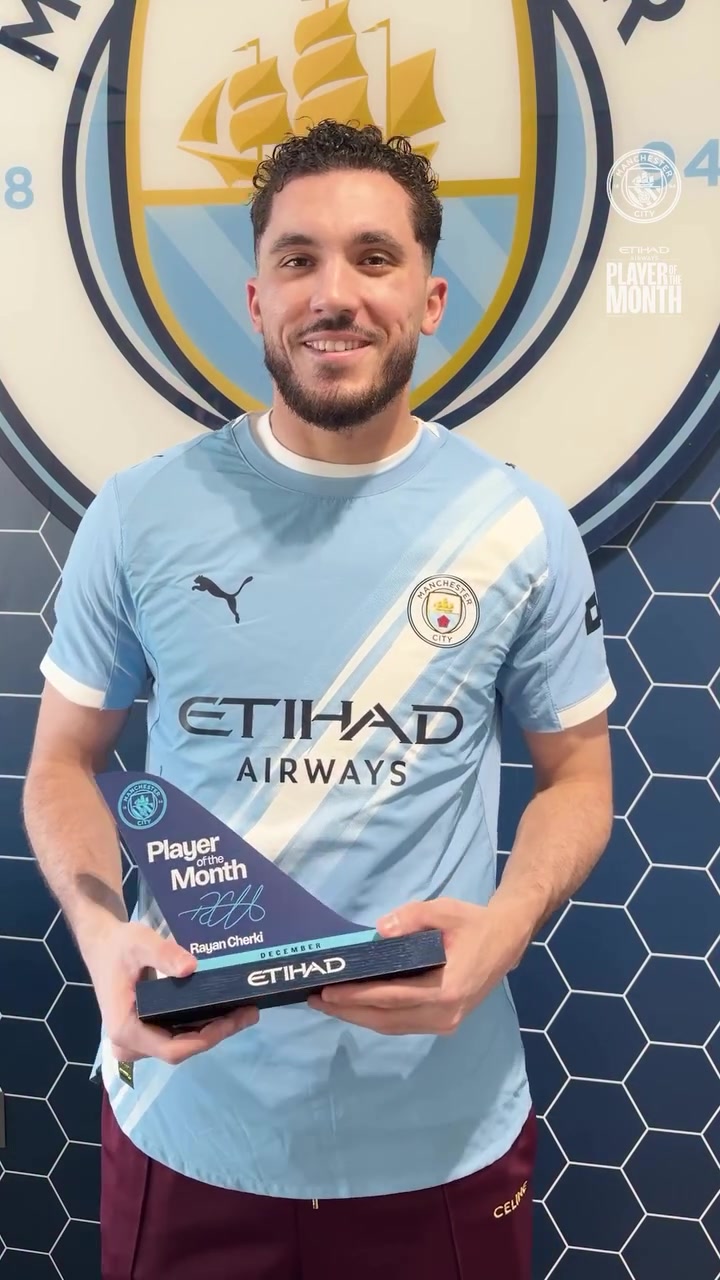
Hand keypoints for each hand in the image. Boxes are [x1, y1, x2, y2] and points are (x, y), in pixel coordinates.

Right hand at [83, 921, 258, 1064]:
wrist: (103, 945)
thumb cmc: (119, 945)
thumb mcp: (140, 943)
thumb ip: (163, 954)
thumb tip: (191, 968)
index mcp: (126, 1030)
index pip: (172, 1049)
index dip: (205, 1039)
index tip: (233, 1020)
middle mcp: (131, 1044)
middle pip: (181, 1048)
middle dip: (216, 1032)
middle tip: (249, 1011)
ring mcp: (138, 1041)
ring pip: (181, 1044)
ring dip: (212, 1029)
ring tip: (244, 1009)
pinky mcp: (146, 1031)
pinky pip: (177, 1034)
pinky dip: (200, 1024)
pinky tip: (224, 1009)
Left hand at [307, 896, 529, 1035]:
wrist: (507, 939)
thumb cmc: (473, 923)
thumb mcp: (445, 910)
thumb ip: (412, 918)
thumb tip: (379, 932)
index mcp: (447, 990)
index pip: (392, 998)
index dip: (358, 997)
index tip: (329, 991)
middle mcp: (445, 1014)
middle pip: (387, 1020)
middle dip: (349, 1012)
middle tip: (316, 1000)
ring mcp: (445, 1023)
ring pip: (393, 1026)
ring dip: (359, 1017)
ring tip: (327, 1004)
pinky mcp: (443, 1022)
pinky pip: (402, 1024)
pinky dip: (376, 1017)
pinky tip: (356, 1006)